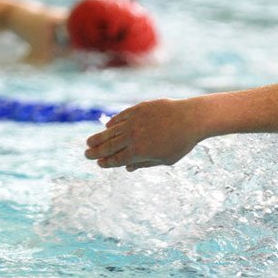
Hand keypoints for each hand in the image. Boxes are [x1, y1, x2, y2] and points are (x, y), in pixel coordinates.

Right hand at [84, 98, 203, 170]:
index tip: (99, 163)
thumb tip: (127, 168)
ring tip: (89, 142)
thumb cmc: (181, 143)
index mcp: (139, 152)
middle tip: (86, 154)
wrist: (191, 118)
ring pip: (111, 131)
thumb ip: (144, 164)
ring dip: (99, 137)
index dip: (106, 162)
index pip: (116, 159)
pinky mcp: (138, 109)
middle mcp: (133, 136)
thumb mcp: (165, 159)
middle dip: (96, 151)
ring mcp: (134, 121)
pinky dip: (112, 123)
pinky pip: (120, 117)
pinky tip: (108, 127)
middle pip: (109, 145)